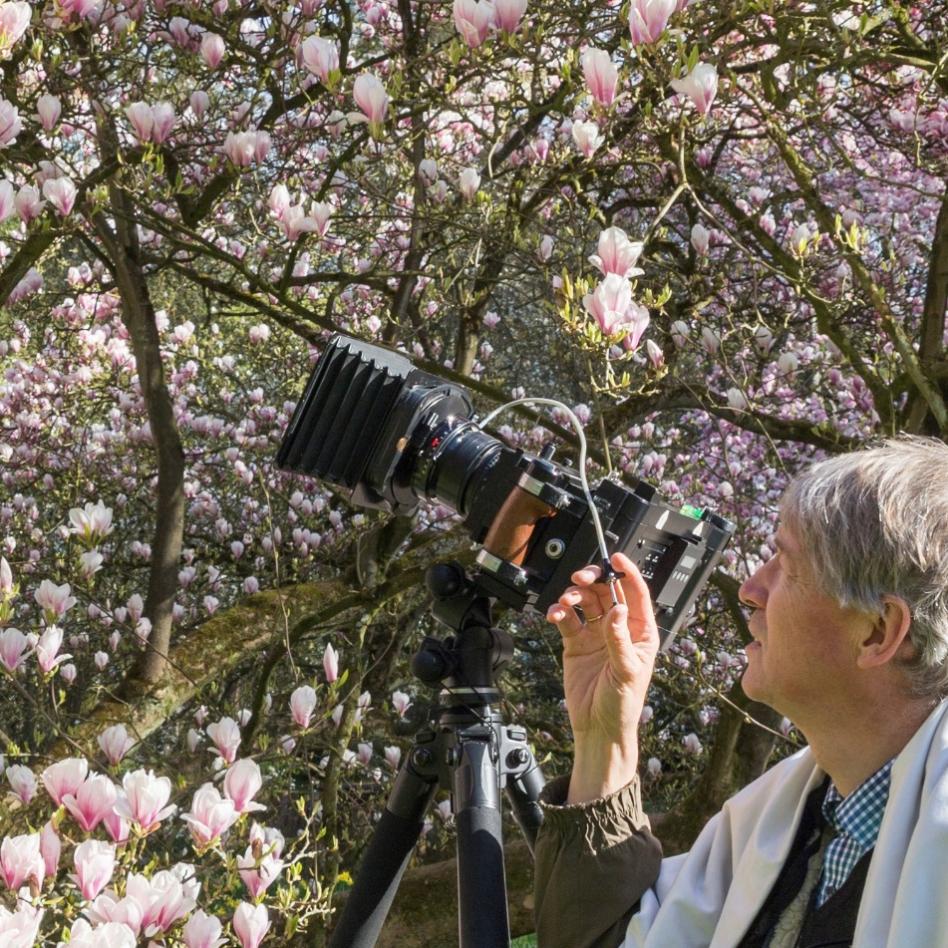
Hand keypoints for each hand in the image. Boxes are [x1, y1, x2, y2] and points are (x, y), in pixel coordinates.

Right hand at [546, 551, 659, 802]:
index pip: (636, 594)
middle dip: (593, 580)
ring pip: (585, 602)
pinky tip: (555, 615)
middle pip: (606, 592)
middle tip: (581, 576)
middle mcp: (618, 628)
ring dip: (574, 596)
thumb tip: (619, 609)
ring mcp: (596, 634)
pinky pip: (567, 620)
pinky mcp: (576, 643)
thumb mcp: (627, 671)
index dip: (627, 573)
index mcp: (640, 632)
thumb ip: (620, 639)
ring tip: (566, 601)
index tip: (617, 556)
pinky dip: (559, 613)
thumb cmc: (623, 704)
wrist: (598, 729)